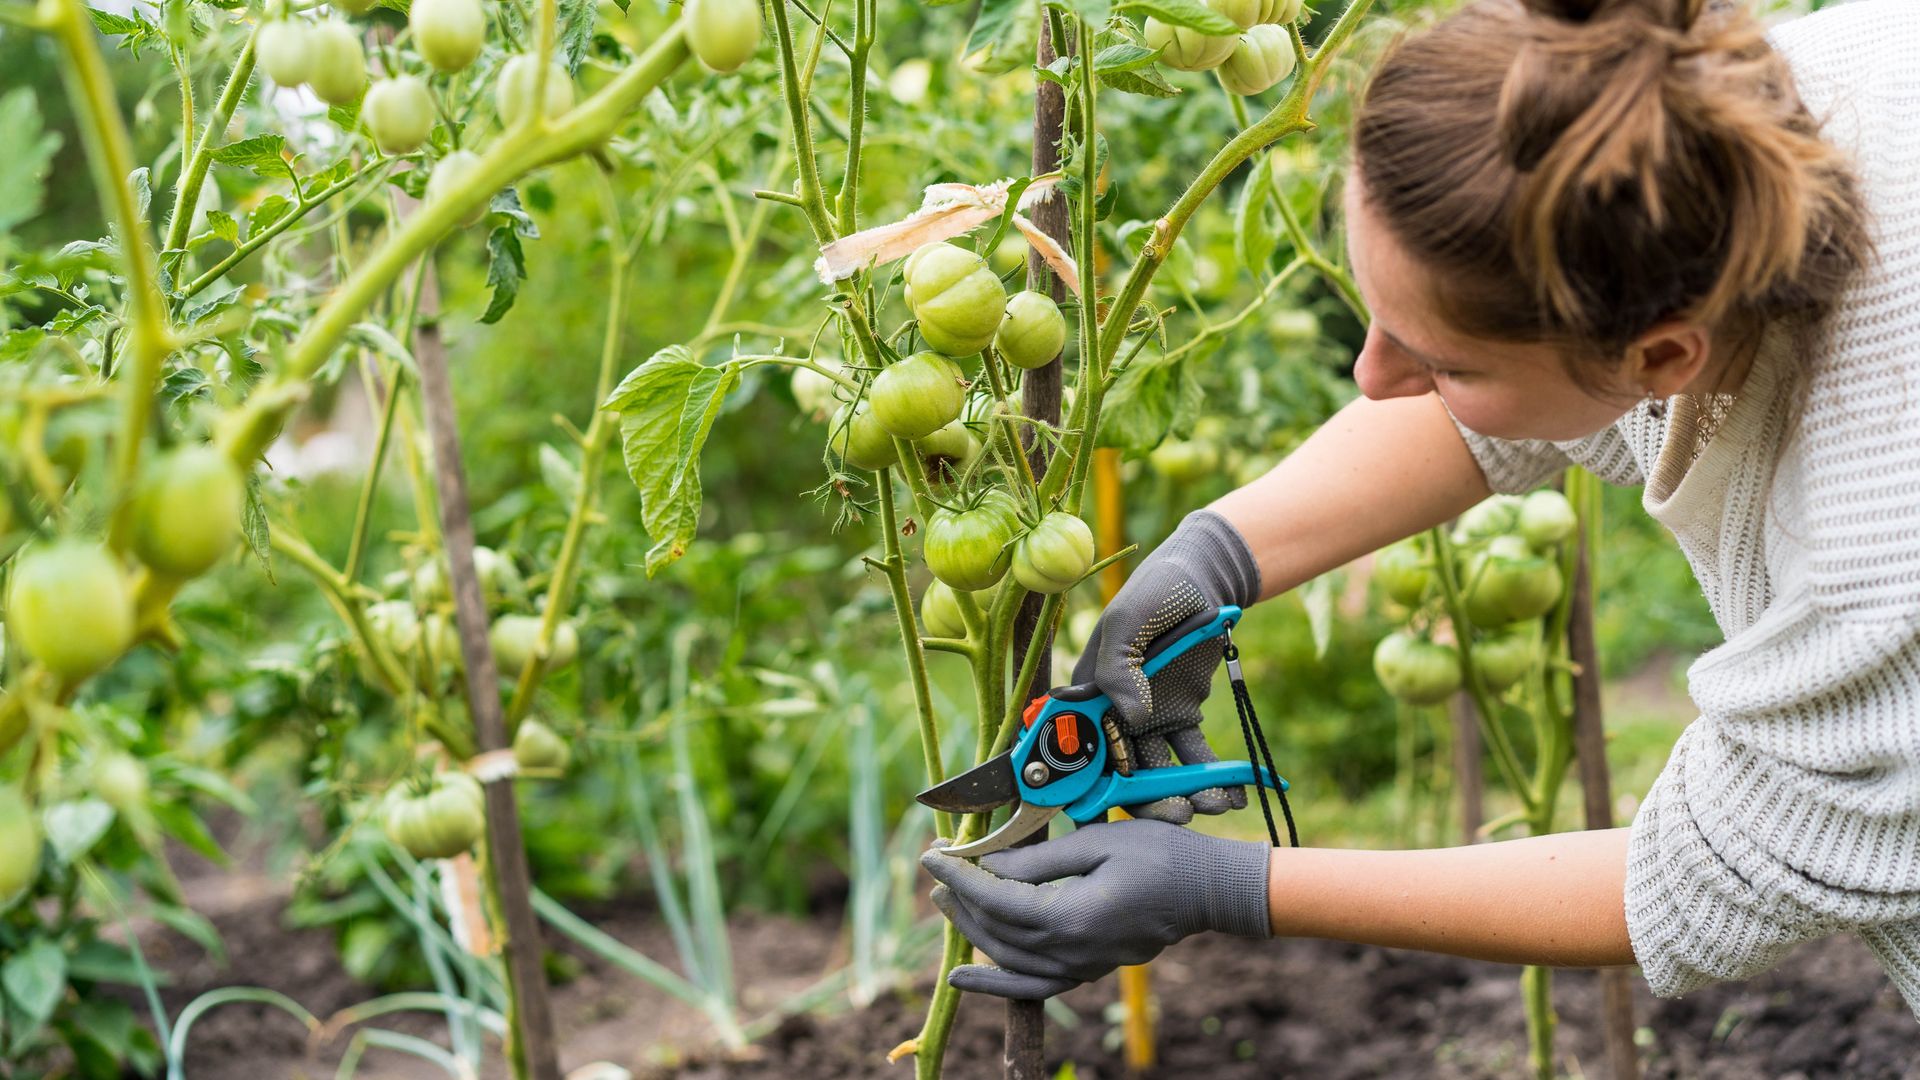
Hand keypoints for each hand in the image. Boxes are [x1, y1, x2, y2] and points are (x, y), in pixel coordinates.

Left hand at [921, 820, 1271, 999]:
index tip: (933, 854)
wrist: (1209, 892)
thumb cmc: (1160, 856)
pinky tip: (963, 979)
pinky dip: (995, 985)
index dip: (961, 876)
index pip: (996, 898)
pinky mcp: (1088, 970)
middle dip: (960, 899)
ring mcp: (1080, 967)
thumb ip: (1039, 859)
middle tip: (937, 870)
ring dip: (971, 932)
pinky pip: (1032, 986)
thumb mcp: (1097, 842)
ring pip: (1007, 958)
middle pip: (996, 930)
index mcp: (1070, 917)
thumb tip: (988, 865)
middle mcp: (1070, 952)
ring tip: (945, 904)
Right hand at [1074, 508, 1261, 821]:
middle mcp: (1112, 713)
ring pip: (1157, 772)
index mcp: (1088, 692)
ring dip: (1180, 795)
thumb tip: (1129, 717)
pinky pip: (1193, 756)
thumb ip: (1119, 667)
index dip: (1078, 786)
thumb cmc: (1158, 591)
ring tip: (1210, 806)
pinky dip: (1211, 778)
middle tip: (1175, 815)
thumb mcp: (1129, 619)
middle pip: (1119, 772)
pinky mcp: (1182, 716)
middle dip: (1144, 801)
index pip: (1074, 747)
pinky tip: (1231, 795)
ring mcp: (1148, 719)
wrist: (1206, 581)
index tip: (1095, 816)